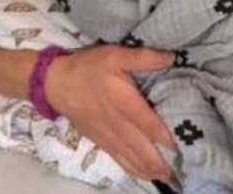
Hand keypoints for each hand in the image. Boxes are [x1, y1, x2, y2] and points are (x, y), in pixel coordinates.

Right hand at [45, 43, 175, 181]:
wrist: (56, 83)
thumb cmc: (89, 67)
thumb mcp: (116, 54)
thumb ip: (143, 58)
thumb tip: (170, 58)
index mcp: (123, 100)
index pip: (146, 122)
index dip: (161, 135)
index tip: (176, 147)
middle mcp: (116, 122)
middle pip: (139, 146)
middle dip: (156, 161)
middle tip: (174, 174)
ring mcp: (106, 134)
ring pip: (129, 156)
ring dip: (146, 168)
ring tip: (163, 177)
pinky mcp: (98, 139)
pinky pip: (117, 157)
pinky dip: (130, 167)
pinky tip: (140, 174)